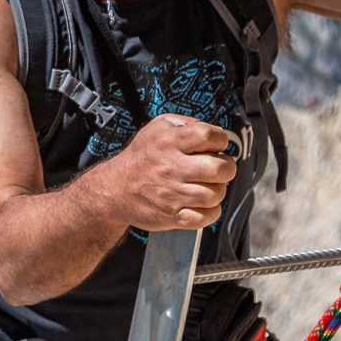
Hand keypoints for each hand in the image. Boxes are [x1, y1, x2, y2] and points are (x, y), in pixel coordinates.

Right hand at [103, 115, 236, 231]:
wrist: (114, 189)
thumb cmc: (139, 158)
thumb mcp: (155, 128)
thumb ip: (184, 123)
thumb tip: (210, 130)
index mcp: (168, 142)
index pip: (208, 135)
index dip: (220, 140)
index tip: (217, 145)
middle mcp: (171, 168)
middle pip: (219, 169)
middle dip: (226, 167)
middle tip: (219, 168)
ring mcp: (172, 194)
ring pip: (215, 194)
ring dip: (218, 190)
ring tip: (209, 186)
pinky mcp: (172, 216)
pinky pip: (205, 217)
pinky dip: (211, 212)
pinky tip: (202, 204)